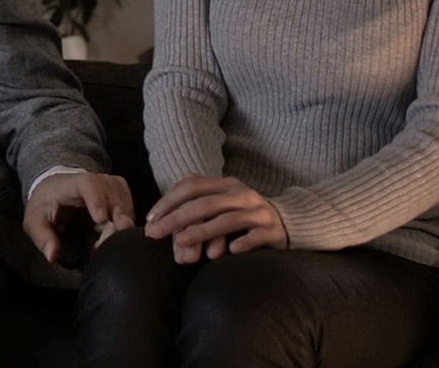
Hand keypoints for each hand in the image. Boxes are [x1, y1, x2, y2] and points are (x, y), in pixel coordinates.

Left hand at [23, 172, 133, 263]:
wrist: (57, 188)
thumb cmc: (46, 204)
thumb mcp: (35, 221)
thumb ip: (43, 237)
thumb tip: (52, 255)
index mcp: (74, 182)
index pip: (88, 184)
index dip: (97, 200)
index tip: (100, 219)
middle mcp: (98, 180)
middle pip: (113, 198)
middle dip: (114, 223)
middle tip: (105, 245)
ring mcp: (113, 185)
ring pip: (126, 206)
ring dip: (120, 228)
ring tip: (104, 244)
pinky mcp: (122, 193)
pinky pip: (131, 211)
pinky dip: (125, 226)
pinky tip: (114, 237)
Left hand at [144, 175, 286, 264]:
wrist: (289, 222)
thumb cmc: (243, 217)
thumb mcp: (220, 207)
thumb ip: (195, 214)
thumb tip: (161, 228)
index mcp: (226, 185)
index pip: (192, 185)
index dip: (168, 200)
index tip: (150, 219)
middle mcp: (242, 194)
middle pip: (205, 203)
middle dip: (176, 218)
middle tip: (155, 233)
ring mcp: (259, 212)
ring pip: (227, 219)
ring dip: (203, 231)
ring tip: (182, 242)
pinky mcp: (273, 231)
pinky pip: (256, 236)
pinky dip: (242, 242)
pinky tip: (230, 253)